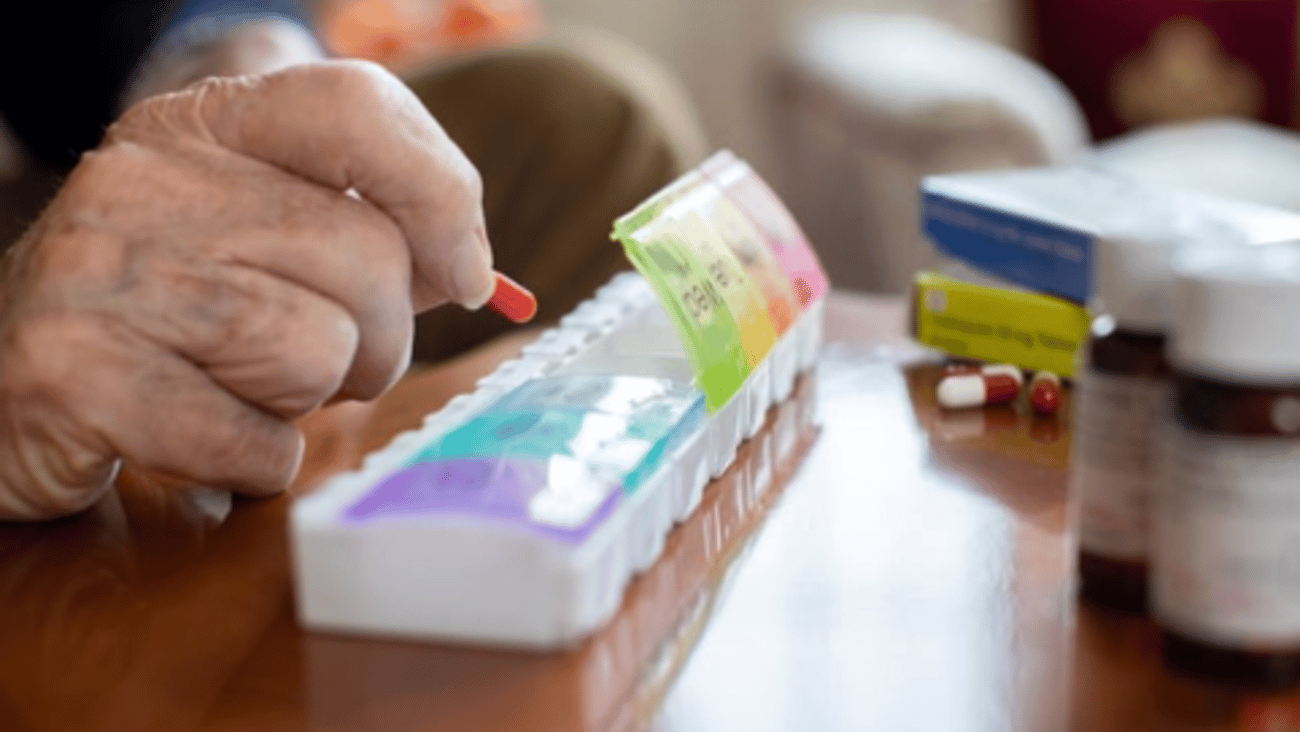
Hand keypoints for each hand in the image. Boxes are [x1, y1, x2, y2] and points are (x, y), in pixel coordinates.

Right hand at [0, 60, 494, 519]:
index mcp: (204, 125)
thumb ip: (370, 231)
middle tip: (325, 363)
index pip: (357, 106)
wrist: (5, 379)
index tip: (463, 274)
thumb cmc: (172, 312)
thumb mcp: (260, 236)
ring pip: (319, 350)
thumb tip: (472, 269)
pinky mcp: (76, 372)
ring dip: (311, 400)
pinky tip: (208, 439)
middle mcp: (147, 179)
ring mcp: (103, 270)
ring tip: (247, 391)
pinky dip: (258, 462)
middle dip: (380, 340)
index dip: (441, 195)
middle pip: (368, 257)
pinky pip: (254, 442)